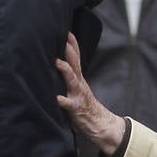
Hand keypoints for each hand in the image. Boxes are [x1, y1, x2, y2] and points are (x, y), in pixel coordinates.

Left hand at [55, 33, 125, 155]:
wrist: (101, 125)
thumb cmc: (85, 107)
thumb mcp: (78, 89)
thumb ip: (69, 78)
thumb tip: (55, 66)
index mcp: (79, 79)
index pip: (76, 58)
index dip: (72, 45)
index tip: (67, 31)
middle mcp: (79, 84)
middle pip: (75, 64)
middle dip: (70, 51)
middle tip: (63, 38)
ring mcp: (78, 95)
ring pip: (72, 81)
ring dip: (65, 71)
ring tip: (57, 62)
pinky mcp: (75, 108)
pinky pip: (68, 104)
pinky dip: (61, 100)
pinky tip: (55, 97)